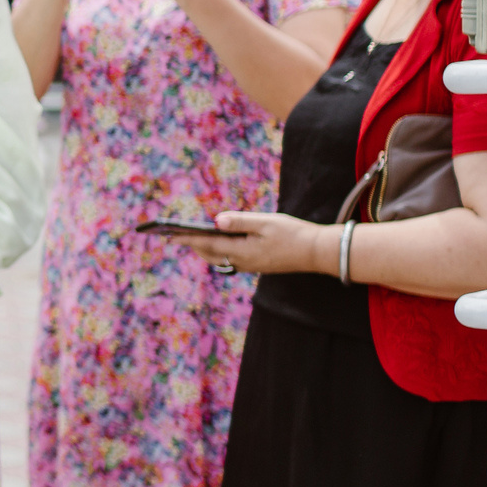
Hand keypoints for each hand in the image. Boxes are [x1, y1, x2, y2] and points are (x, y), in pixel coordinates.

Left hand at [178, 211, 335, 276]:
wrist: (317, 252)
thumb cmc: (293, 234)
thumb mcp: (266, 223)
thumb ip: (240, 221)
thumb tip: (216, 221)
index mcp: (242, 251)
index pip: (208, 244)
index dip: (188, 239)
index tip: (170, 235)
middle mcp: (242, 262)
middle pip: (210, 254)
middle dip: (192, 245)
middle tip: (174, 236)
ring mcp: (250, 266)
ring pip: (220, 258)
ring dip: (204, 249)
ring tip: (191, 239)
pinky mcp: (257, 265)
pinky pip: (231, 259)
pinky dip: (219, 251)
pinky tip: (217, 243)